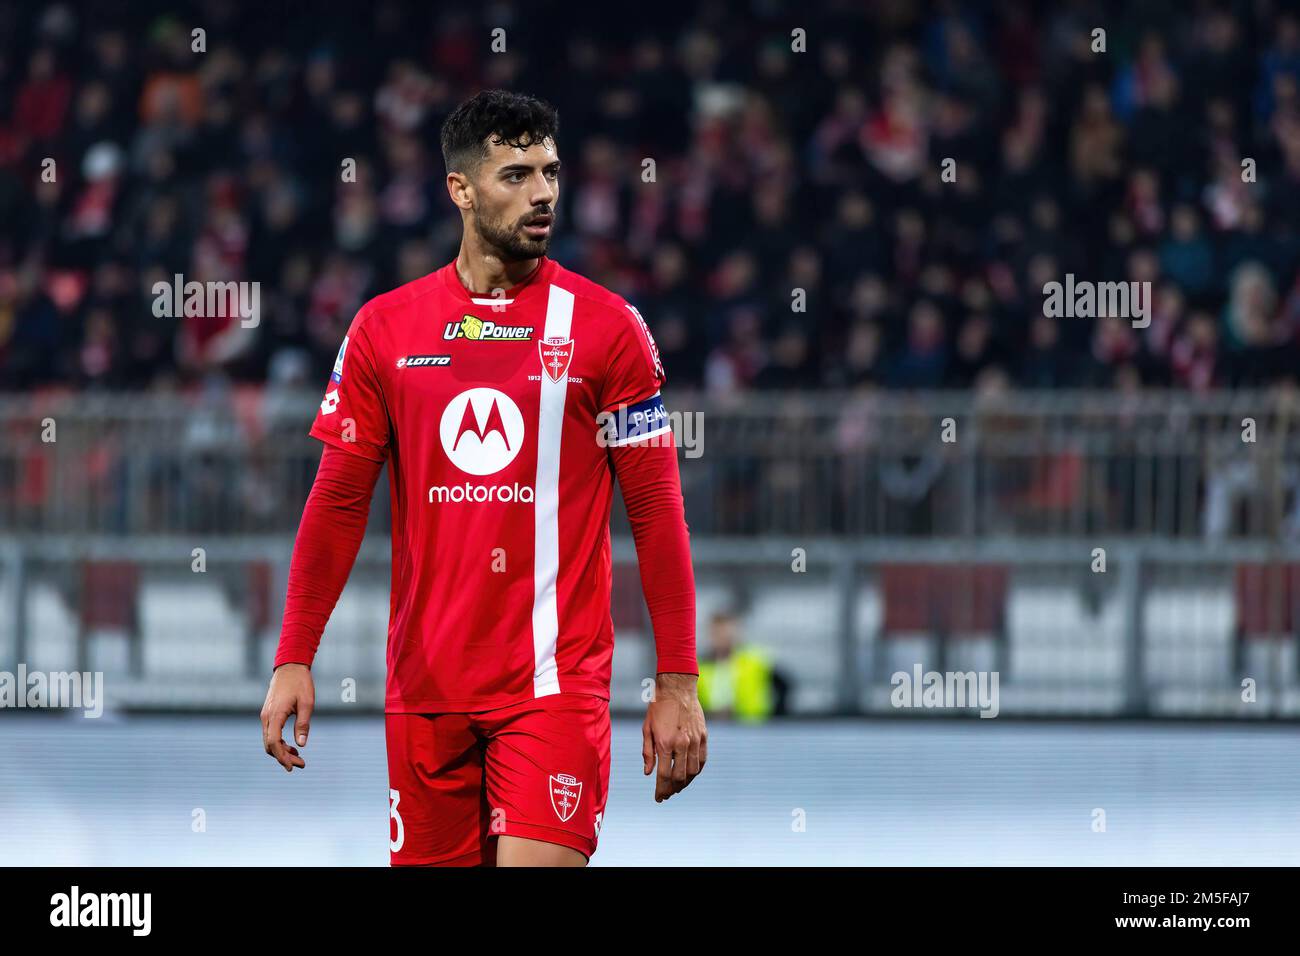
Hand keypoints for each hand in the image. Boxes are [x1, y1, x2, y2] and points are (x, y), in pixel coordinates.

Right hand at [262, 662, 314, 771]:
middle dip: (283, 757)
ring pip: (269, 740)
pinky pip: (270, 733)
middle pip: (270, 745)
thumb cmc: (300, 683)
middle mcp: (266, 717)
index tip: (292, 767)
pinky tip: (292, 746)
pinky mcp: (268, 713)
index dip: (282, 757)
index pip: (274, 742)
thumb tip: (302, 745)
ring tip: (298, 757)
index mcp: (275, 714)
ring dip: (281, 751)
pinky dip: (279, 742)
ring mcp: (266, 715)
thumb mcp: (307, 703)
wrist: (290, 666)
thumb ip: (303, 724)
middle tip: (301, 764)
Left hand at [642, 673, 706, 802]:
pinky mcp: (703, 737)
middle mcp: (681, 744)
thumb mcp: (646, 729)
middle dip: (672, 790)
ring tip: (677, 786)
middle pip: (679, 777)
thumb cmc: (658, 707)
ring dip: (685, 783)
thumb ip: (648, 753)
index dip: (660, 790)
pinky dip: (696, 771)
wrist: (677, 688)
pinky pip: (702, 761)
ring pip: (693, 772)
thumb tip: (648, 773)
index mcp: (665, 743)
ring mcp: (694, 741)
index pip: (663, 775)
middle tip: (666, 794)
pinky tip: (689, 774)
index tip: (658, 798)